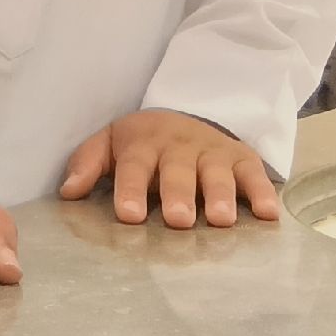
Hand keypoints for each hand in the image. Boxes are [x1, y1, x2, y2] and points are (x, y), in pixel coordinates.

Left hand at [59, 108, 279, 228]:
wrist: (186, 115)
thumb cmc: (143, 143)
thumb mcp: (111, 143)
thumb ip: (88, 163)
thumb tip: (68, 192)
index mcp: (143, 142)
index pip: (134, 166)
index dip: (131, 188)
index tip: (129, 214)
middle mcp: (179, 145)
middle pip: (177, 170)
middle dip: (178, 193)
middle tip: (178, 219)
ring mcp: (212, 151)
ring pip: (216, 172)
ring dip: (220, 194)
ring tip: (220, 220)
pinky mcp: (241, 158)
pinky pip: (254, 173)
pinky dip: (262, 192)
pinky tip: (267, 214)